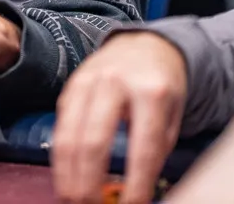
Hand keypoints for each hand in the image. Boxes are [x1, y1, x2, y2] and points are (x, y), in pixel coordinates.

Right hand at [53, 31, 185, 203]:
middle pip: (94, 141)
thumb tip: (138, 189)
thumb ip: (157, 148)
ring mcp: (87, 82)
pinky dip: (61, 158)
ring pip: (69, 135)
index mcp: (151, 90)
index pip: (143, 146)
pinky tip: (66, 177)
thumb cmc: (161, 86)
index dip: (137, 181)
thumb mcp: (172, 114)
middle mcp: (115, 83)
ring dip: (68, 174)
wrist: (143, 45)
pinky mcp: (70, 87)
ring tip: (72, 199)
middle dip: (89, 182)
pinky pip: (60, 127)